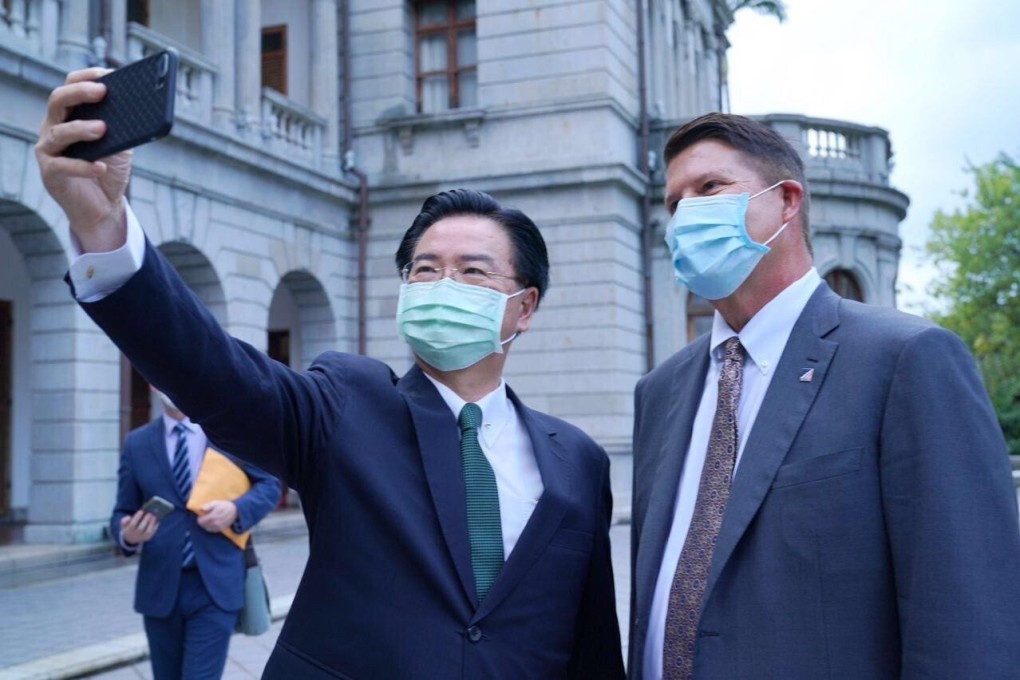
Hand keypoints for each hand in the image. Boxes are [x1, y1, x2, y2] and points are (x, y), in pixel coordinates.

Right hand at [34, 68, 132, 252]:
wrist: (103, 206)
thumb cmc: (109, 169)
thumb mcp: (121, 144)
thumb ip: (125, 126)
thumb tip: (144, 107)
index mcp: (70, 115)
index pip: (70, 86)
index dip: (87, 77)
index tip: (108, 73)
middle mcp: (53, 127)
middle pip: (58, 100)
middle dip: (79, 93)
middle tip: (103, 92)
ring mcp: (49, 150)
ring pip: (58, 132)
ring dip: (81, 128)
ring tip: (103, 129)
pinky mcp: (50, 174)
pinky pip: (63, 166)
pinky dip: (83, 166)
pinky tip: (100, 166)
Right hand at [120, 510, 158, 545]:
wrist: (131, 539)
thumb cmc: (128, 528)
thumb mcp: (124, 525)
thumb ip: (124, 521)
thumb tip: (128, 517)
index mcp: (128, 531)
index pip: (132, 524)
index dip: (137, 517)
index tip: (141, 511)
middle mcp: (135, 535)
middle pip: (141, 528)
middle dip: (145, 520)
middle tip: (150, 513)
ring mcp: (142, 537)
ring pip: (148, 531)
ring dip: (152, 523)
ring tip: (154, 516)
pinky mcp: (148, 538)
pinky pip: (152, 533)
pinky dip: (155, 527)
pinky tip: (157, 520)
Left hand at [197, 500, 238, 532]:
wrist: (234, 510)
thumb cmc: (223, 505)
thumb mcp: (216, 502)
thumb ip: (208, 505)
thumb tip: (201, 508)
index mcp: (214, 515)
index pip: (203, 520)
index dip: (200, 519)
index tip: (199, 516)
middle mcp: (216, 522)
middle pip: (205, 525)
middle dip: (202, 522)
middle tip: (202, 519)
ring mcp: (219, 526)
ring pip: (208, 528)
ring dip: (205, 525)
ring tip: (206, 521)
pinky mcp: (221, 529)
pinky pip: (213, 530)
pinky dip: (210, 528)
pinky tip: (210, 524)